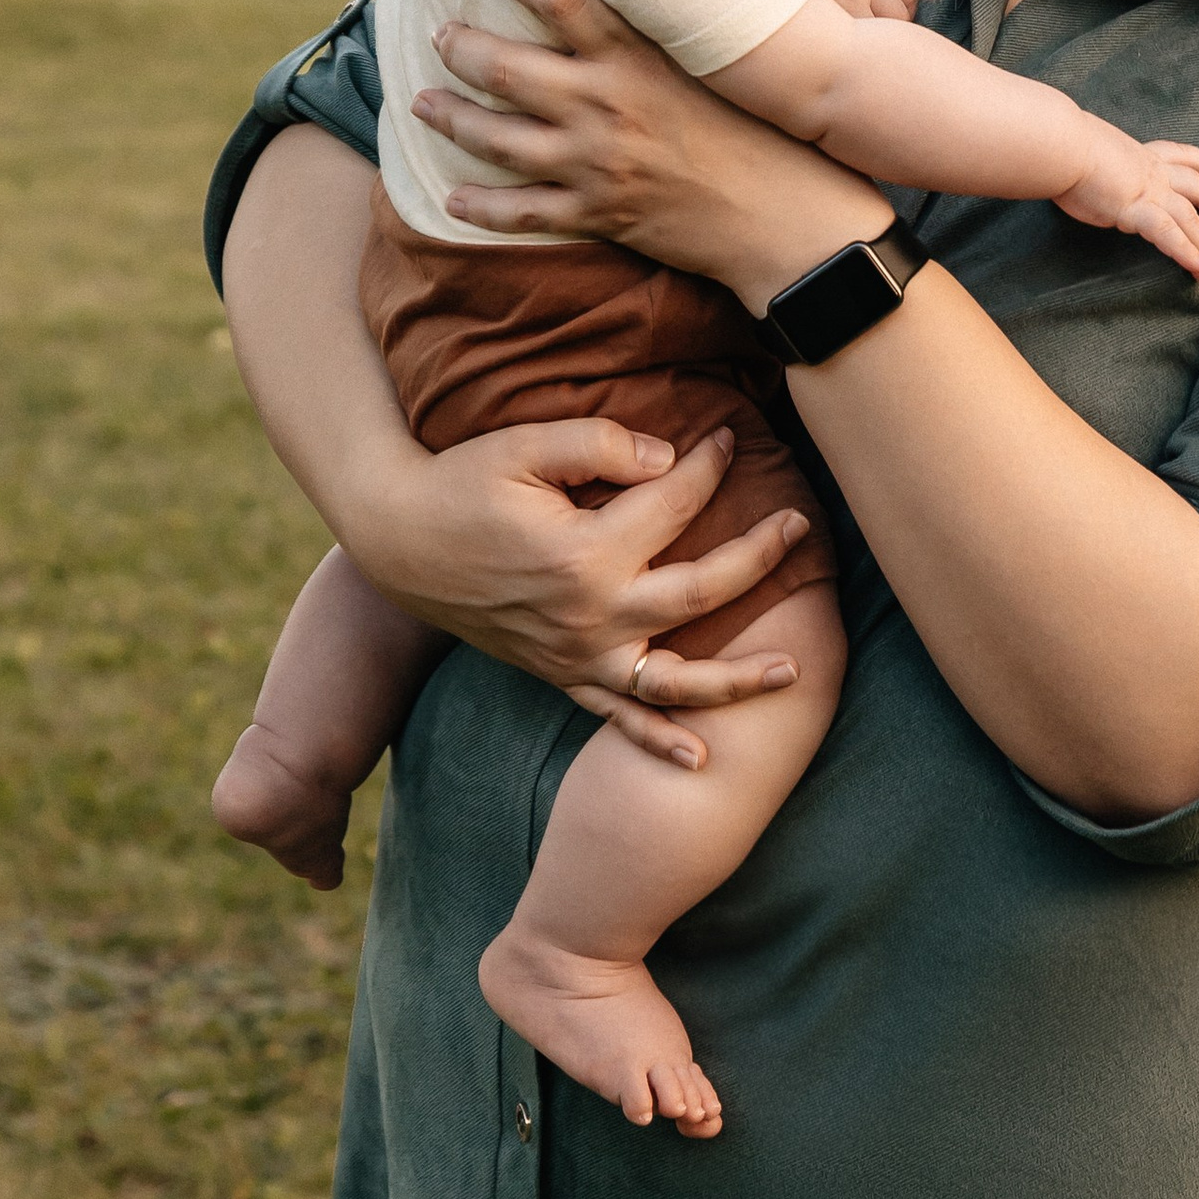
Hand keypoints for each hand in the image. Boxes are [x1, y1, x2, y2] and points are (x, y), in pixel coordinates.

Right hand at [358, 410, 811, 771]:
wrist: (397, 542)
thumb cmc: (458, 484)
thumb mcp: (522, 445)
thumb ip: (600, 443)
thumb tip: (671, 457)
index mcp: (585, 553)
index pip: (675, 504)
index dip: (709, 467)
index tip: (730, 441)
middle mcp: (590, 614)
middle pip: (702, 590)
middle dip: (760, 556)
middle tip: (801, 524)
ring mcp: (576, 654)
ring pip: (675, 679)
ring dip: (737, 679)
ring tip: (792, 669)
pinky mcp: (559, 674)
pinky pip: (617, 717)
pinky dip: (658, 741)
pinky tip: (702, 758)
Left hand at [413, 0, 888, 306]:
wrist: (785, 218)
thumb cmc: (767, 130)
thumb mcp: (726, 59)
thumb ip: (688, 16)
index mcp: (637, 57)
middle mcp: (605, 105)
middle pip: (505, 67)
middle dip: (459, 46)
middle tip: (438, 33)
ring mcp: (595, 163)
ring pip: (496, 137)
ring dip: (450, 118)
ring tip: (423, 101)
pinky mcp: (596, 213)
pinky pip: (519, 212)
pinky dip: (478, 207)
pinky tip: (451, 199)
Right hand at [1053, 127, 1198, 284]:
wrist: (1062, 144)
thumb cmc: (1065, 143)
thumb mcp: (1092, 146)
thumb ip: (1102, 161)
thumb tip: (1092, 170)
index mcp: (1142, 153)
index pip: (1183, 155)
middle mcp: (1153, 170)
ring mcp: (1150, 190)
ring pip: (1189, 216)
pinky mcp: (1138, 209)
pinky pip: (1169, 235)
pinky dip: (1187, 253)